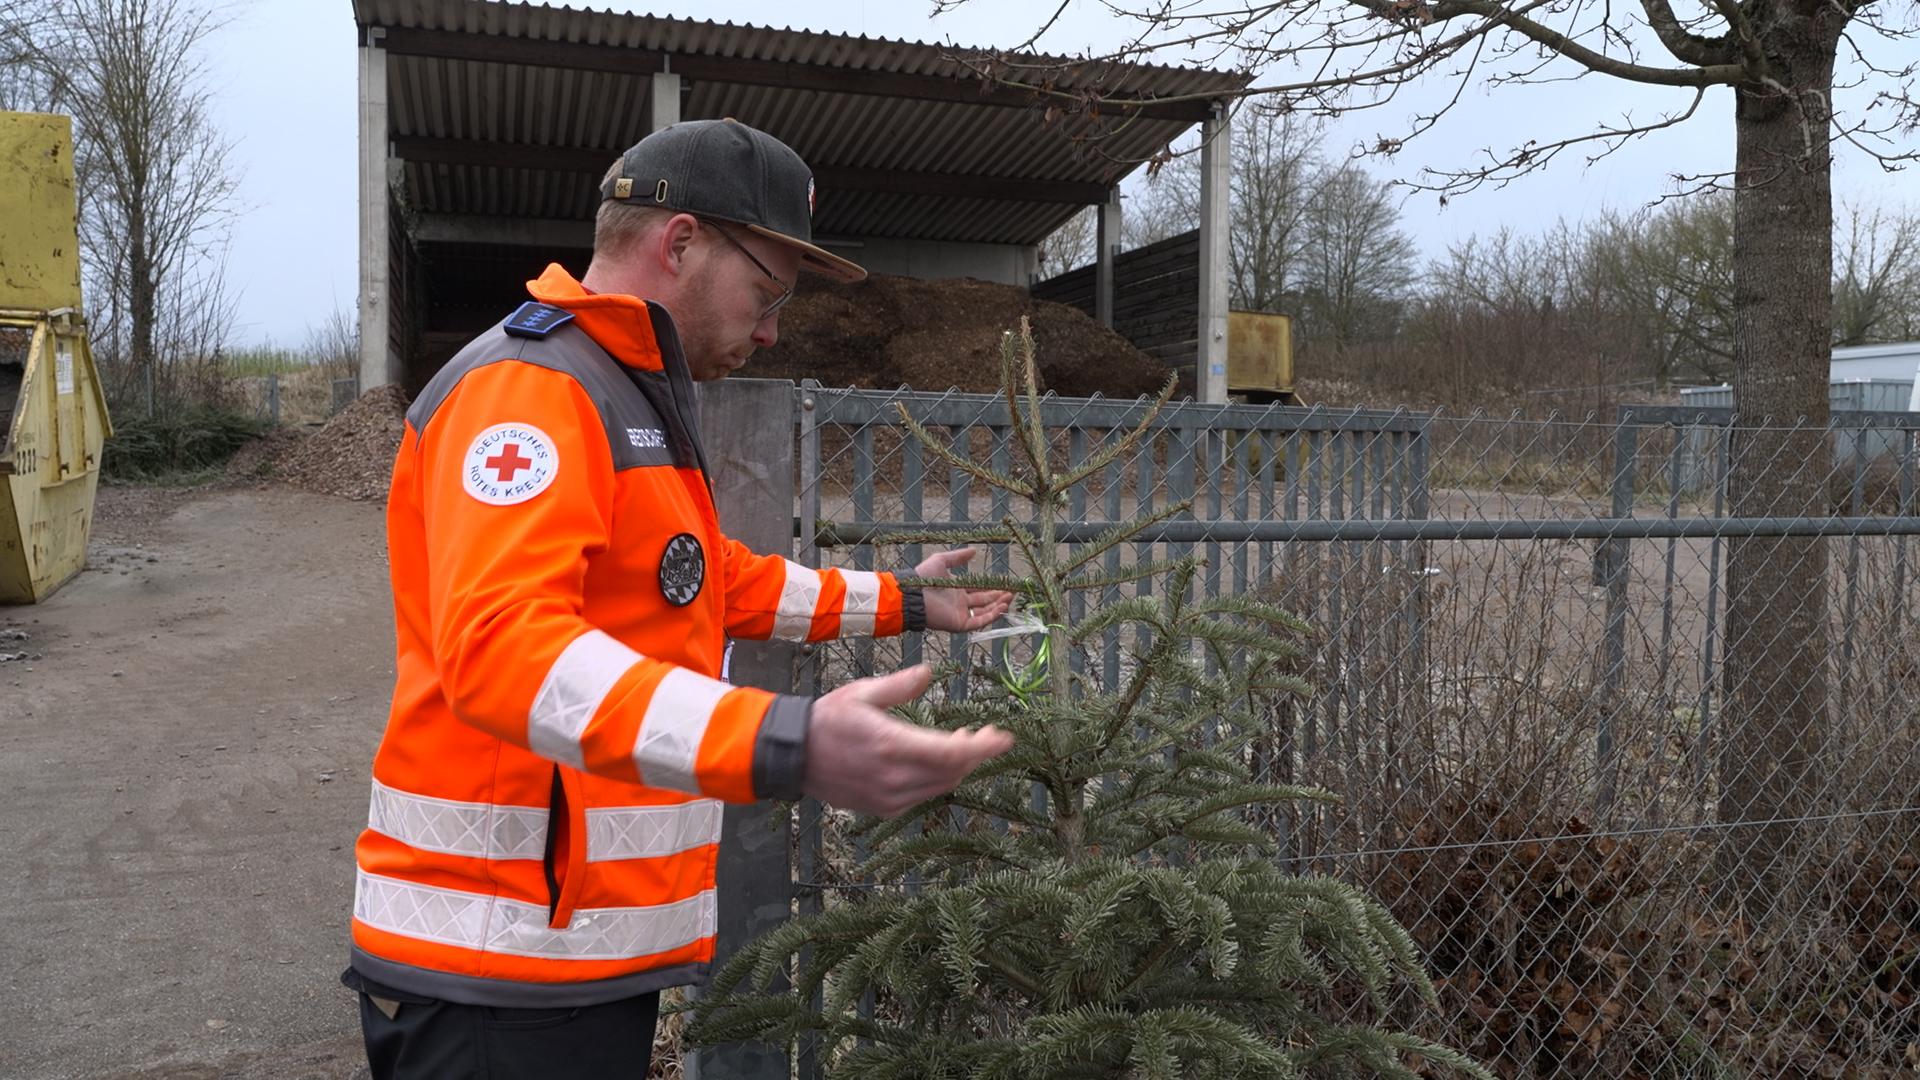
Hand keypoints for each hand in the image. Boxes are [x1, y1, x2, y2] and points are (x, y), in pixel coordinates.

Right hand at [804, 664, 1013, 816]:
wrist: (792, 755)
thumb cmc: (827, 719)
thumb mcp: (861, 692)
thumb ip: (899, 685)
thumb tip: (928, 673)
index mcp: (891, 745)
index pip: (952, 752)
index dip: (983, 747)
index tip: (1004, 738)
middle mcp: (894, 777)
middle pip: (953, 772)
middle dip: (977, 754)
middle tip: (988, 736)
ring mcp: (889, 797)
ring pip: (941, 786)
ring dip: (960, 767)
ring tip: (966, 744)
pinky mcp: (883, 808)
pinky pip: (923, 796)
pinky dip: (939, 779)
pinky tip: (939, 761)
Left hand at [913, 548, 1012, 633]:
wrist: (912, 594)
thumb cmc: (923, 577)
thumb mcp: (942, 561)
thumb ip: (958, 557)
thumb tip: (974, 550)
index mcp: (957, 591)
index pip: (979, 591)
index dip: (993, 589)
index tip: (1006, 584)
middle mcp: (960, 604)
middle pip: (985, 602)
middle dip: (1000, 597)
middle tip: (1013, 592)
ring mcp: (961, 614)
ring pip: (985, 612)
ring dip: (998, 606)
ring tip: (1010, 598)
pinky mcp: (960, 624)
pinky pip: (979, 621)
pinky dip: (991, 616)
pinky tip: (1002, 607)